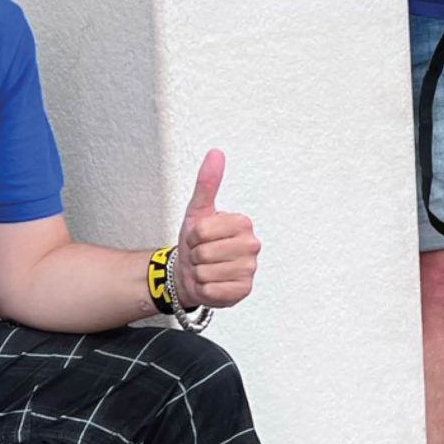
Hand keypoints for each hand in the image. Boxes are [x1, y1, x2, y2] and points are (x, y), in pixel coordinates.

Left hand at [174, 150, 260, 309]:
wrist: (192, 273)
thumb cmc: (196, 242)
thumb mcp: (198, 211)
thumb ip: (207, 182)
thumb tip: (216, 153)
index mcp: (243, 223)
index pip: (202, 231)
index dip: (192, 236)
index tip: (198, 237)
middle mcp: (252, 245)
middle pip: (204, 252)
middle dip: (194, 256)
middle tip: (200, 255)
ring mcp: (250, 270)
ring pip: (206, 273)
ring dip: (198, 273)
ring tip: (205, 268)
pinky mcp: (243, 291)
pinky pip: (212, 291)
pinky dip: (204, 289)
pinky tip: (210, 283)